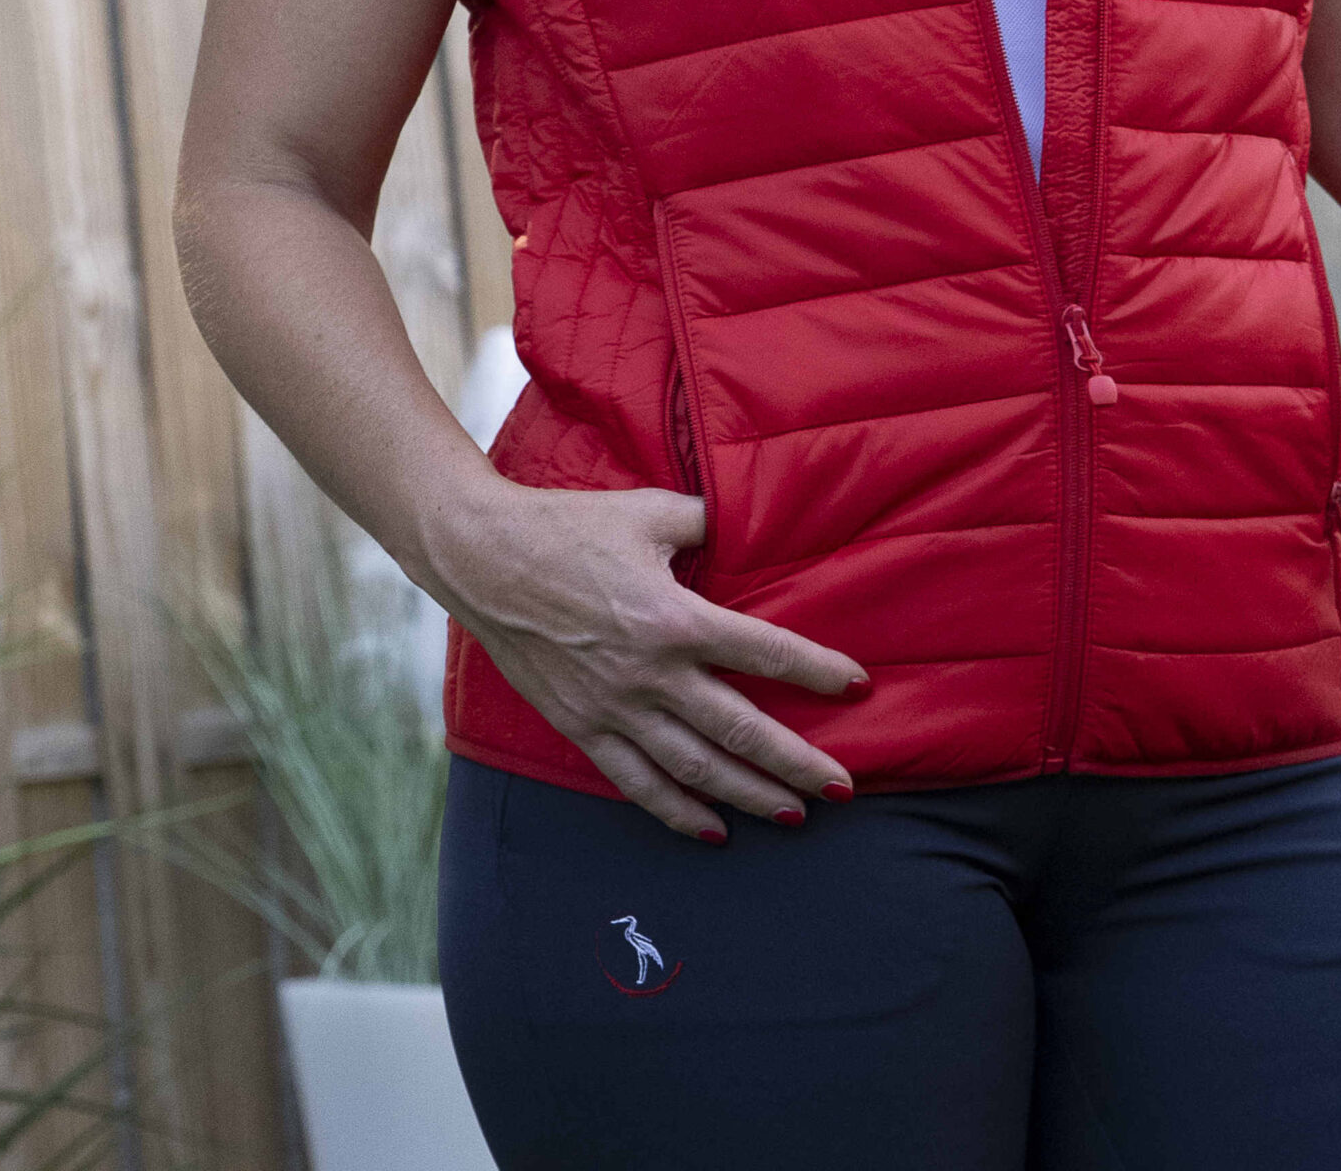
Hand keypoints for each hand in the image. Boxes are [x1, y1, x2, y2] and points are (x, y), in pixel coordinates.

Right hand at [440, 483, 866, 840]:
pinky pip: (636, 782)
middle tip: (843, 789)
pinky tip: (713, 829)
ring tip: (793, 815)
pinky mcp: (581, 727)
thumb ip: (708, 523)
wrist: (483, 559)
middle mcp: (649, 673)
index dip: (816, 671)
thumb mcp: (651, 511)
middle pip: (738, 729)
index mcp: (674, 618)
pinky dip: (677, 812)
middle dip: (795, 763)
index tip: (857, 686)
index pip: (764, 651)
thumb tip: (749, 525)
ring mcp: (613, 708)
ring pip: (694, 768)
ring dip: (747, 796)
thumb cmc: (571, 526)